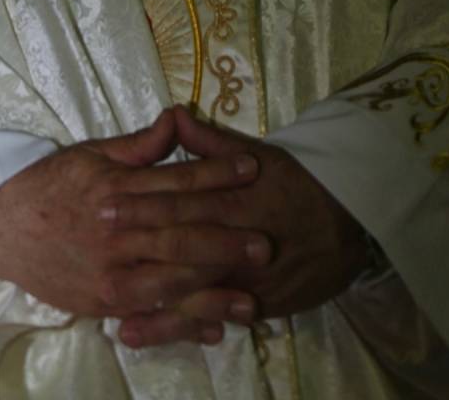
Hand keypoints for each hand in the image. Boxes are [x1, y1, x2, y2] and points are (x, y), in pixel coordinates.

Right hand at [0, 108, 266, 346]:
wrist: (0, 228)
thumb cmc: (50, 185)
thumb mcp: (91, 153)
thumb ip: (138, 146)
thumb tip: (177, 120)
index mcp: (116, 188)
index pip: (174, 180)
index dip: (215, 173)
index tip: (252, 168)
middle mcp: (116, 231)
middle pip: (178, 235)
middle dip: (224, 240)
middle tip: (266, 244)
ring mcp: (109, 272)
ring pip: (169, 281)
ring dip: (213, 292)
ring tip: (252, 299)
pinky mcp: (103, 302)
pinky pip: (150, 312)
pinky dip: (182, 322)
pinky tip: (213, 329)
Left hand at [103, 107, 367, 344]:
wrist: (351, 223)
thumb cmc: (297, 183)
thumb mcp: (258, 153)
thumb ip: (212, 142)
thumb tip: (173, 115)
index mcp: (238, 198)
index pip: (183, 200)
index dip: (143, 202)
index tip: (105, 201)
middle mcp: (240, 239)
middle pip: (183, 244)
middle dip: (138, 244)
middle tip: (97, 241)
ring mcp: (249, 277)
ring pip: (196, 292)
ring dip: (153, 304)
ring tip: (113, 314)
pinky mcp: (258, 304)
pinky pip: (214, 318)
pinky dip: (180, 328)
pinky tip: (148, 334)